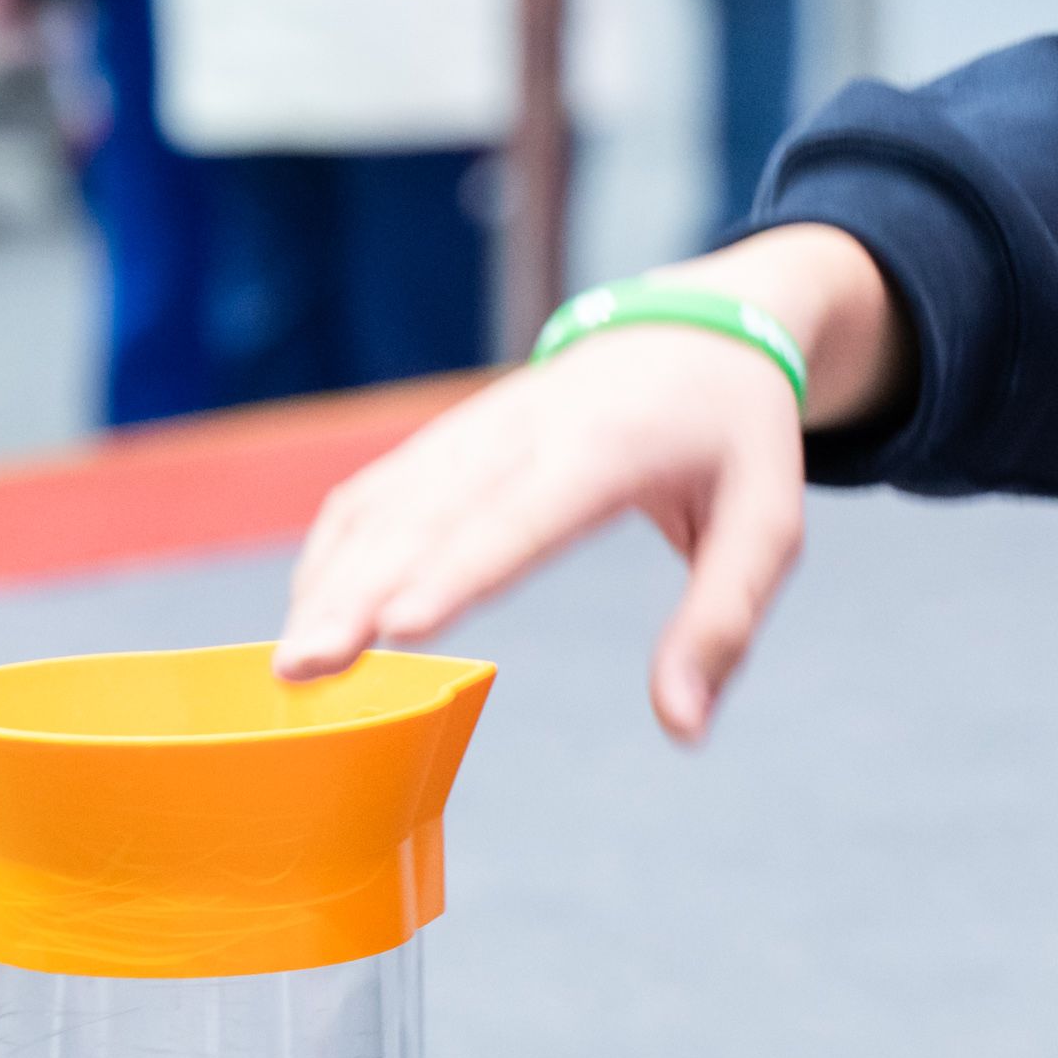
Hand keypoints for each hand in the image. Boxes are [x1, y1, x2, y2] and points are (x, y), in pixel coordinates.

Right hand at [274, 225, 899, 740]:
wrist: (699, 330)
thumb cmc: (735, 438)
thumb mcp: (767, 523)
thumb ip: (723, 621)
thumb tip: (683, 727)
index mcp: (609, 446)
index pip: (528, 514)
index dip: (462, 568)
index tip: (402, 624)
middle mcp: (527, 430)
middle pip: (430, 515)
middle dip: (359, 591)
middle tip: (302, 668)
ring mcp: (476, 427)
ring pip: (388, 504)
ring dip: (331, 580)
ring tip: (289, 662)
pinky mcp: (449, 439)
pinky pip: (378, 492)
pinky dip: (336, 550)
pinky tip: (308, 612)